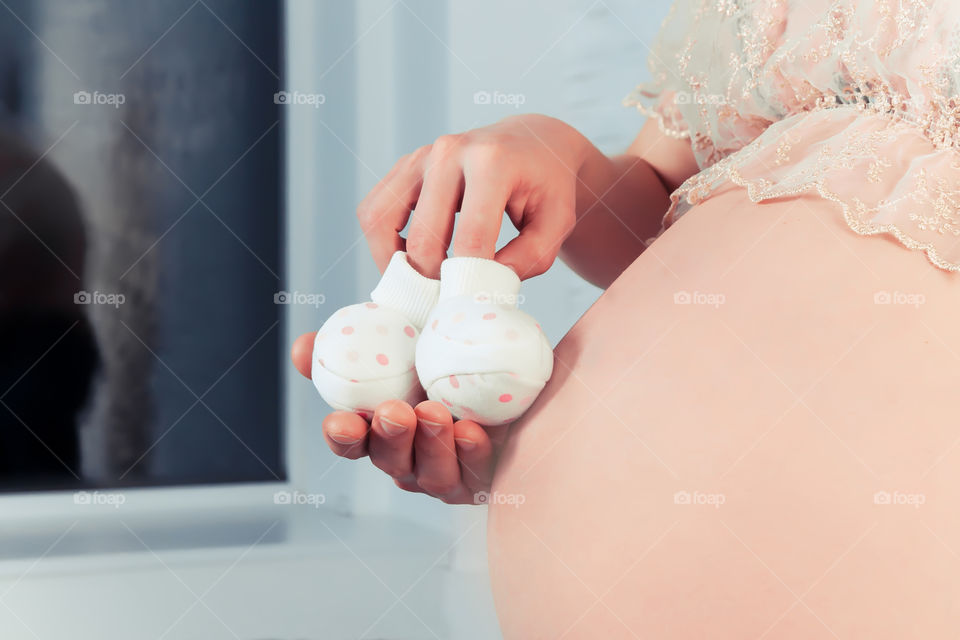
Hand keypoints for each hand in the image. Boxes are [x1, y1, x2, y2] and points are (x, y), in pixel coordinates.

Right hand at [291, 332, 508, 503]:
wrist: (513, 374)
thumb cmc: (446, 362)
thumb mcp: (402, 344)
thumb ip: (354, 345)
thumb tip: (302, 347)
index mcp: (381, 431)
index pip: (352, 443)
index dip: (342, 436)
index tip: (340, 420)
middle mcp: (409, 458)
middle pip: (389, 459)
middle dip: (388, 438)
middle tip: (394, 412)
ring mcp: (446, 473)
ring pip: (431, 470)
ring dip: (429, 443)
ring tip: (433, 413)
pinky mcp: (483, 475)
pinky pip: (475, 469)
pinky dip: (469, 451)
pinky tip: (471, 431)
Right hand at [357, 114, 589, 278]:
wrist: (532, 143)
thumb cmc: (546, 186)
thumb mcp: (558, 222)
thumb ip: (530, 258)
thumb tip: (484, 285)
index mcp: (492, 162)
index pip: (471, 238)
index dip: (471, 279)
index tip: (476, 301)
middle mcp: (449, 151)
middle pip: (424, 237)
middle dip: (433, 280)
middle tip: (448, 302)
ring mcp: (421, 156)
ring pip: (381, 220)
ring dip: (395, 264)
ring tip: (420, 285)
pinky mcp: (404, 166)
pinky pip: (374, 211)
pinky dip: (383, 244)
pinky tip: (410, 259)